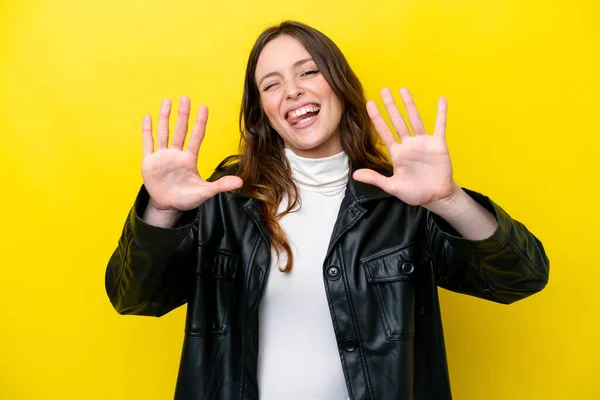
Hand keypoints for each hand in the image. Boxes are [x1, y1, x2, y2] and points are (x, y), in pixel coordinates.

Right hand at [141, 96, 242, 213]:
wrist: (167, 207)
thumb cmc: (186, 198)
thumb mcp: (205, 192)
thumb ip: (221, 186)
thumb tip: (240, 183)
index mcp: (189, 159)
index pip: (196, 137)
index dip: (200, 122)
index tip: (204, 107)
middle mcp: (176, 154)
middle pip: (180, 130)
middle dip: (182, 114)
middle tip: (185, 97)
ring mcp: (162, 156)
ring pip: (163, 132)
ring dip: (164, 117)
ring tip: (167, 101)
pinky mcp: (149, 162)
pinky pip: (148, 143)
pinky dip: (147, 131)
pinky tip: (148, 117)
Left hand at [353, 88, 457, 209]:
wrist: (436, 197)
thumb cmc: (415, 192)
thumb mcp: (392, 186)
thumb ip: (375, 178)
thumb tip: (354, 176)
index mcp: (397, 153)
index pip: (384, 132)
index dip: (377, 118)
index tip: (369, 104)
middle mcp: (408, 144)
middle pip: (397, 121)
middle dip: (390, 106)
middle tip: (383, 90)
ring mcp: (423, 143)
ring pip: (414, 119)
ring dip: (409, 104)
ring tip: (403, 89)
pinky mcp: (438, 144)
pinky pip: (440, 125)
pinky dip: (441, 113)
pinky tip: (441, 99)